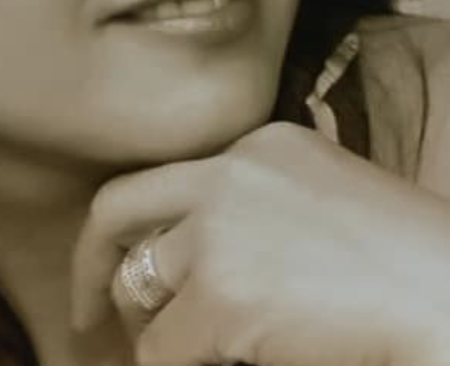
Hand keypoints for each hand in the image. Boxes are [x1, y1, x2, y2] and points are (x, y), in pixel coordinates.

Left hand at [71, 122, 449, 365]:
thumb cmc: (402, 258)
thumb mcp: (322, 194)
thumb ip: (256, 203)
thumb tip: (196, 257)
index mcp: (258, 144)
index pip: (168, 182)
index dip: (137, 228)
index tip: (120, 261)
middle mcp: (228, 174)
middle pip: (118, 207)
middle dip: (90, 263)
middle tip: (86, 311)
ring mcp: (220, 231)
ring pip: (142, 286)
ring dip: (151, 328)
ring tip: (173, 348)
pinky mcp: (223, 295)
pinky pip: (164, 345)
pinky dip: (172, 362)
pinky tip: (203, 363)